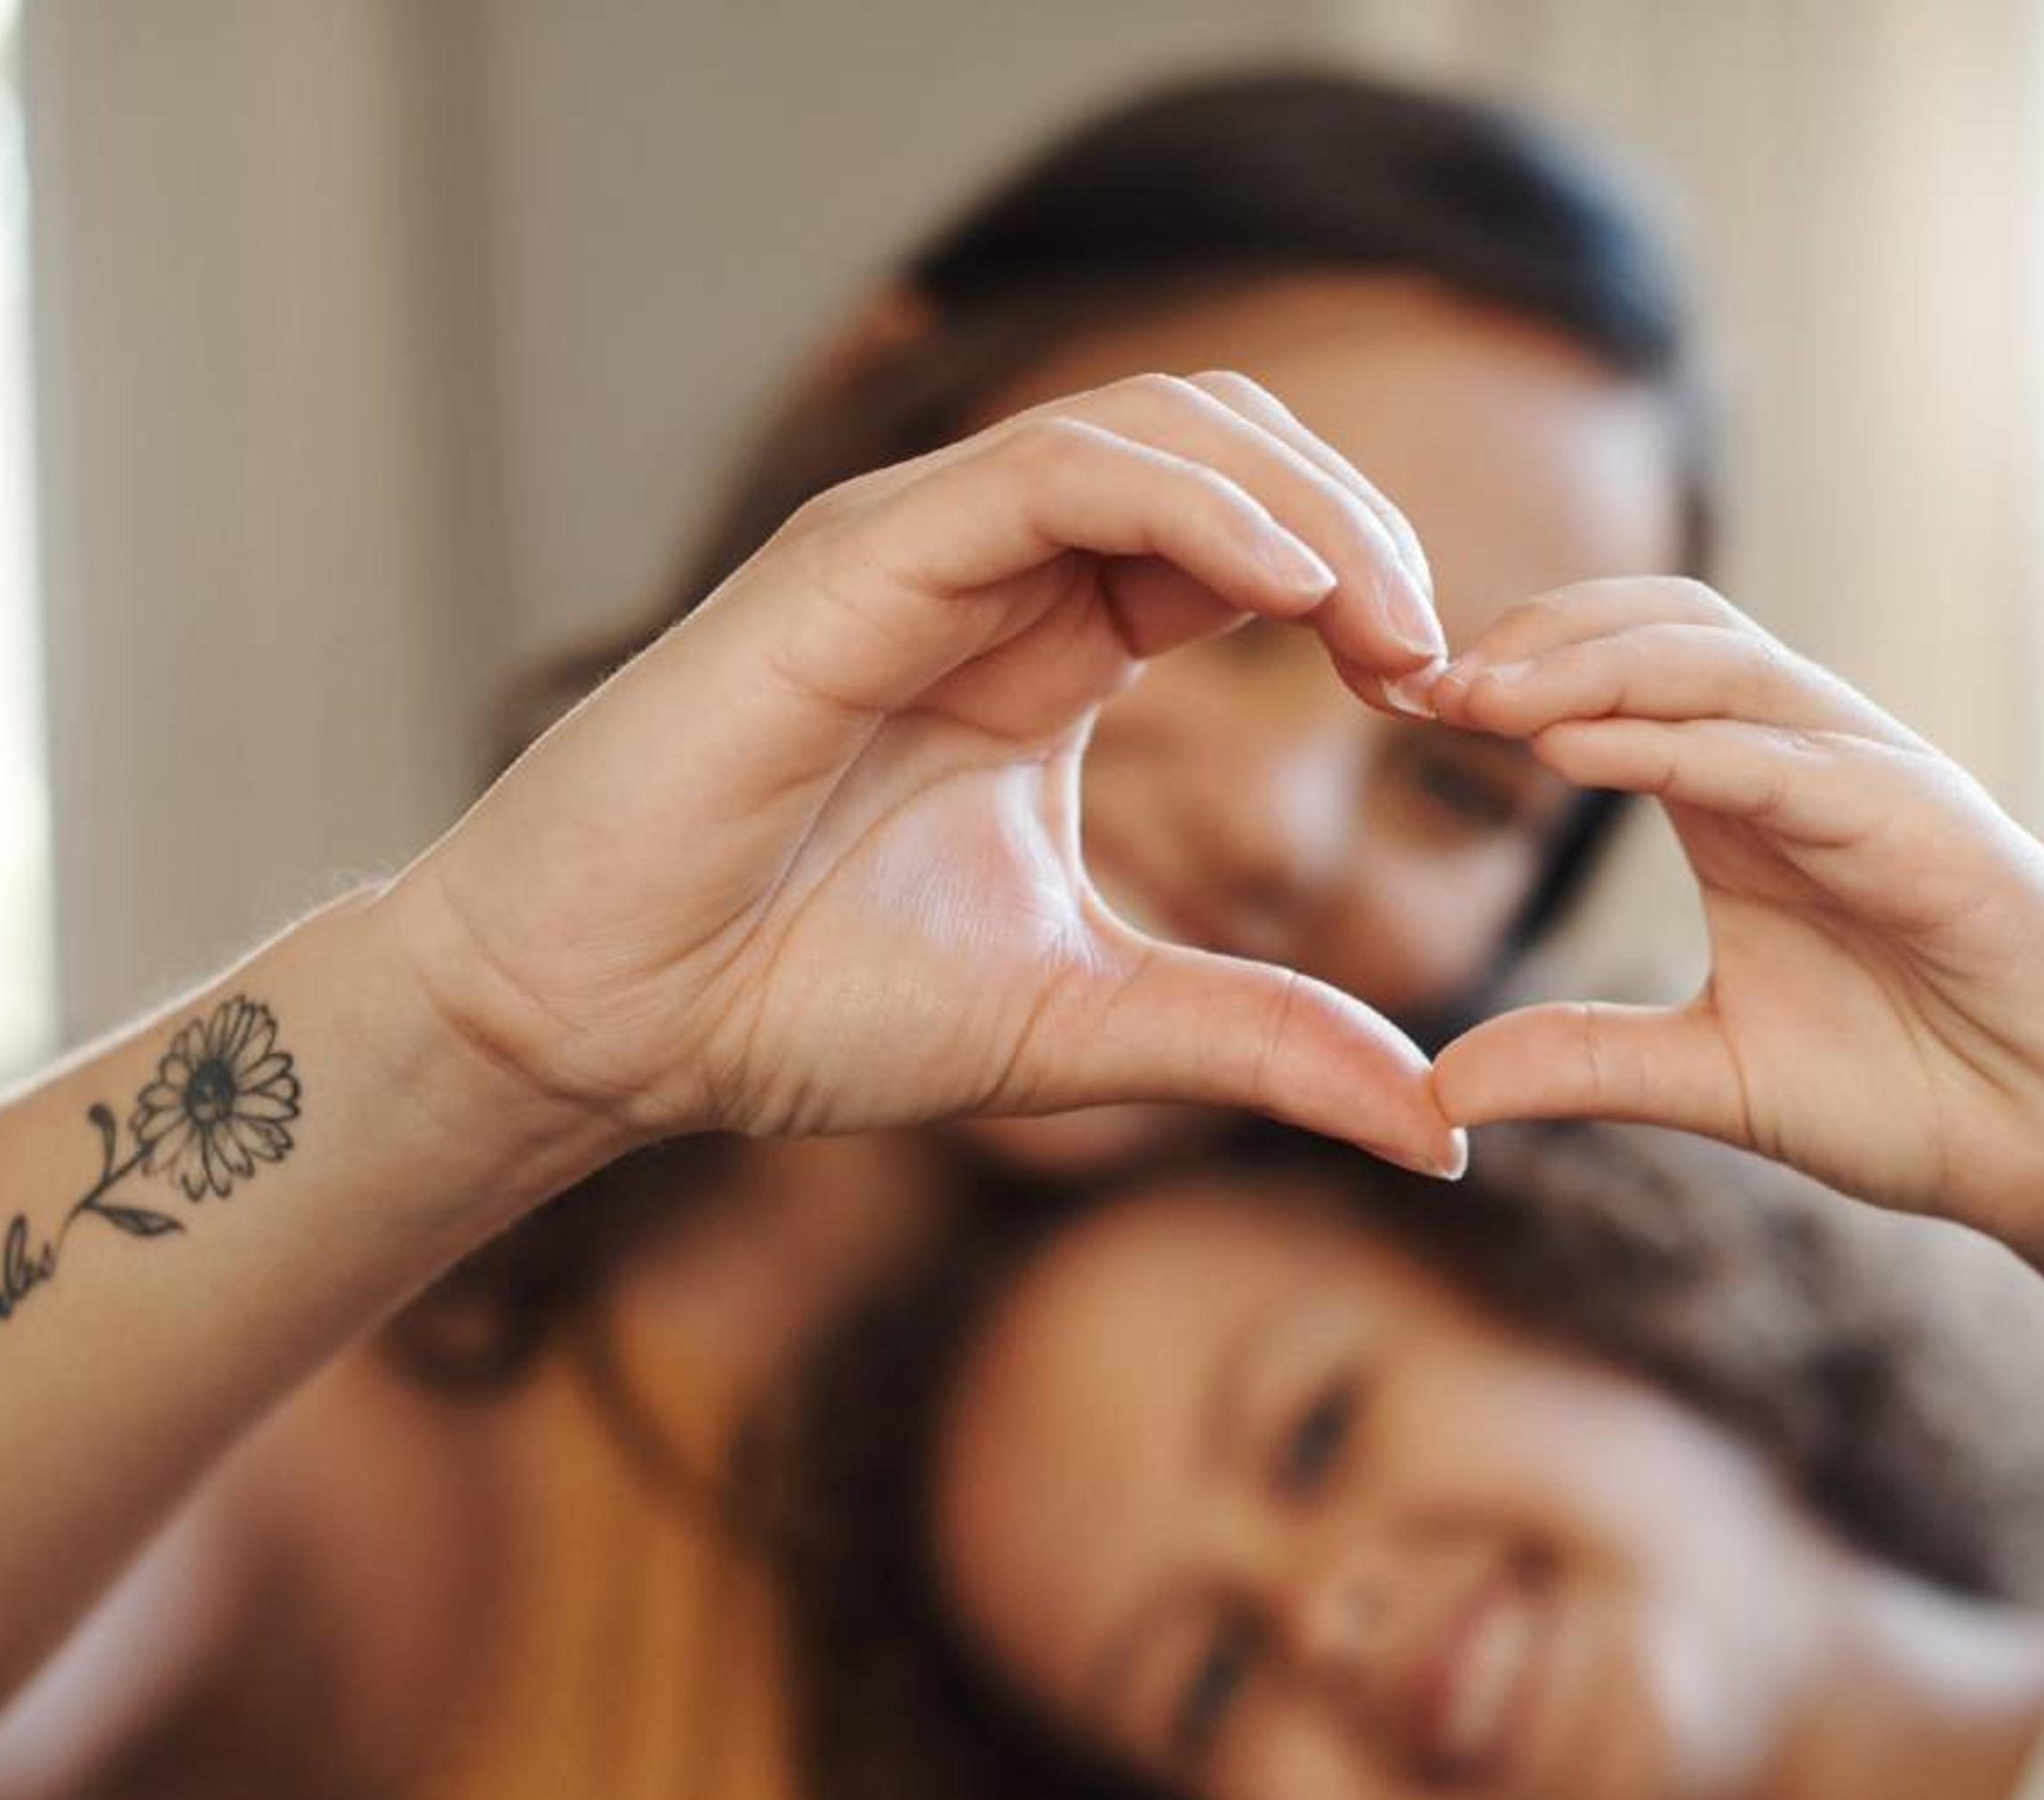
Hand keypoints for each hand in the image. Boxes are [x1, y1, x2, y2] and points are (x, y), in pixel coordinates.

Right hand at [384, 372, 1465, 1174]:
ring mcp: (916, 545)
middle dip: (1362, 528)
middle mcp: (986, 570)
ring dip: (1303, 505)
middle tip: (1443, 663)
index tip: (1447, 708)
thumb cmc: (789, 1005)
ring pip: (1155, 429)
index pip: (1243, 541)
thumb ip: (1259, 1044)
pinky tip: (1293, 593)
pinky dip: (1190, 506)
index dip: (1364, 592)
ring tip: (1393, 626)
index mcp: (1042, 648)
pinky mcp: (852, 557)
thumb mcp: (1084, 1024)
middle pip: (1225, 451)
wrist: (597, 1028)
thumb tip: (1443, 1127)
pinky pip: (1055, 473)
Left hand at [1423, 579, 2043, 1258]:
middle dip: (1533, 637)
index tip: (1391, 700)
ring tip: (1473, 693)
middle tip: (1411, 676)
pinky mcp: (1927, 828)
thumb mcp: (1711, 1081)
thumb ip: (1583, 1062)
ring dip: (1588, 668)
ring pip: (1721, 667)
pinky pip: (1786, 760)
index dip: (1508, 671)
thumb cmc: (1915, 1094)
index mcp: (1742, 801)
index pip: (1616, 676)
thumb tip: (1439, 1088)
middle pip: (1660, 630)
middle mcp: (1803, 765)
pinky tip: (1578, 747)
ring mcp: (1872, 783)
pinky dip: (1678, 743)